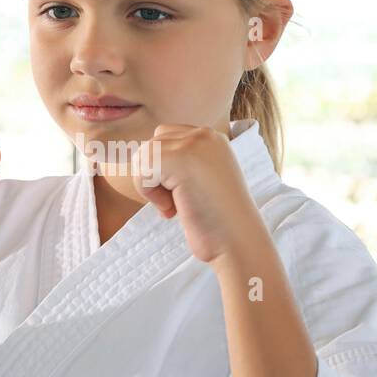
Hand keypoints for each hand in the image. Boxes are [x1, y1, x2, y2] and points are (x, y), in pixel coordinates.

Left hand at [129, 124, 262, 264]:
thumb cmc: (216, 220)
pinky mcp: (182, 158)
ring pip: (143, 156)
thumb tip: (139, 156)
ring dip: (152, 188)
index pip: (163, 137)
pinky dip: (150, 194)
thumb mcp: (198, 180)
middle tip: (181, 202)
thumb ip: (178, 163)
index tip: (185, 194)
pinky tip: (174, 209)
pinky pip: (142, 169)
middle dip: (155, 178)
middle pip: (150, 145)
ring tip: (178, 205)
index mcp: (210, 138)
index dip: (162, 170)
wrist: (237, 241)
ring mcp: (194, 143)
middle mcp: (204, 135)